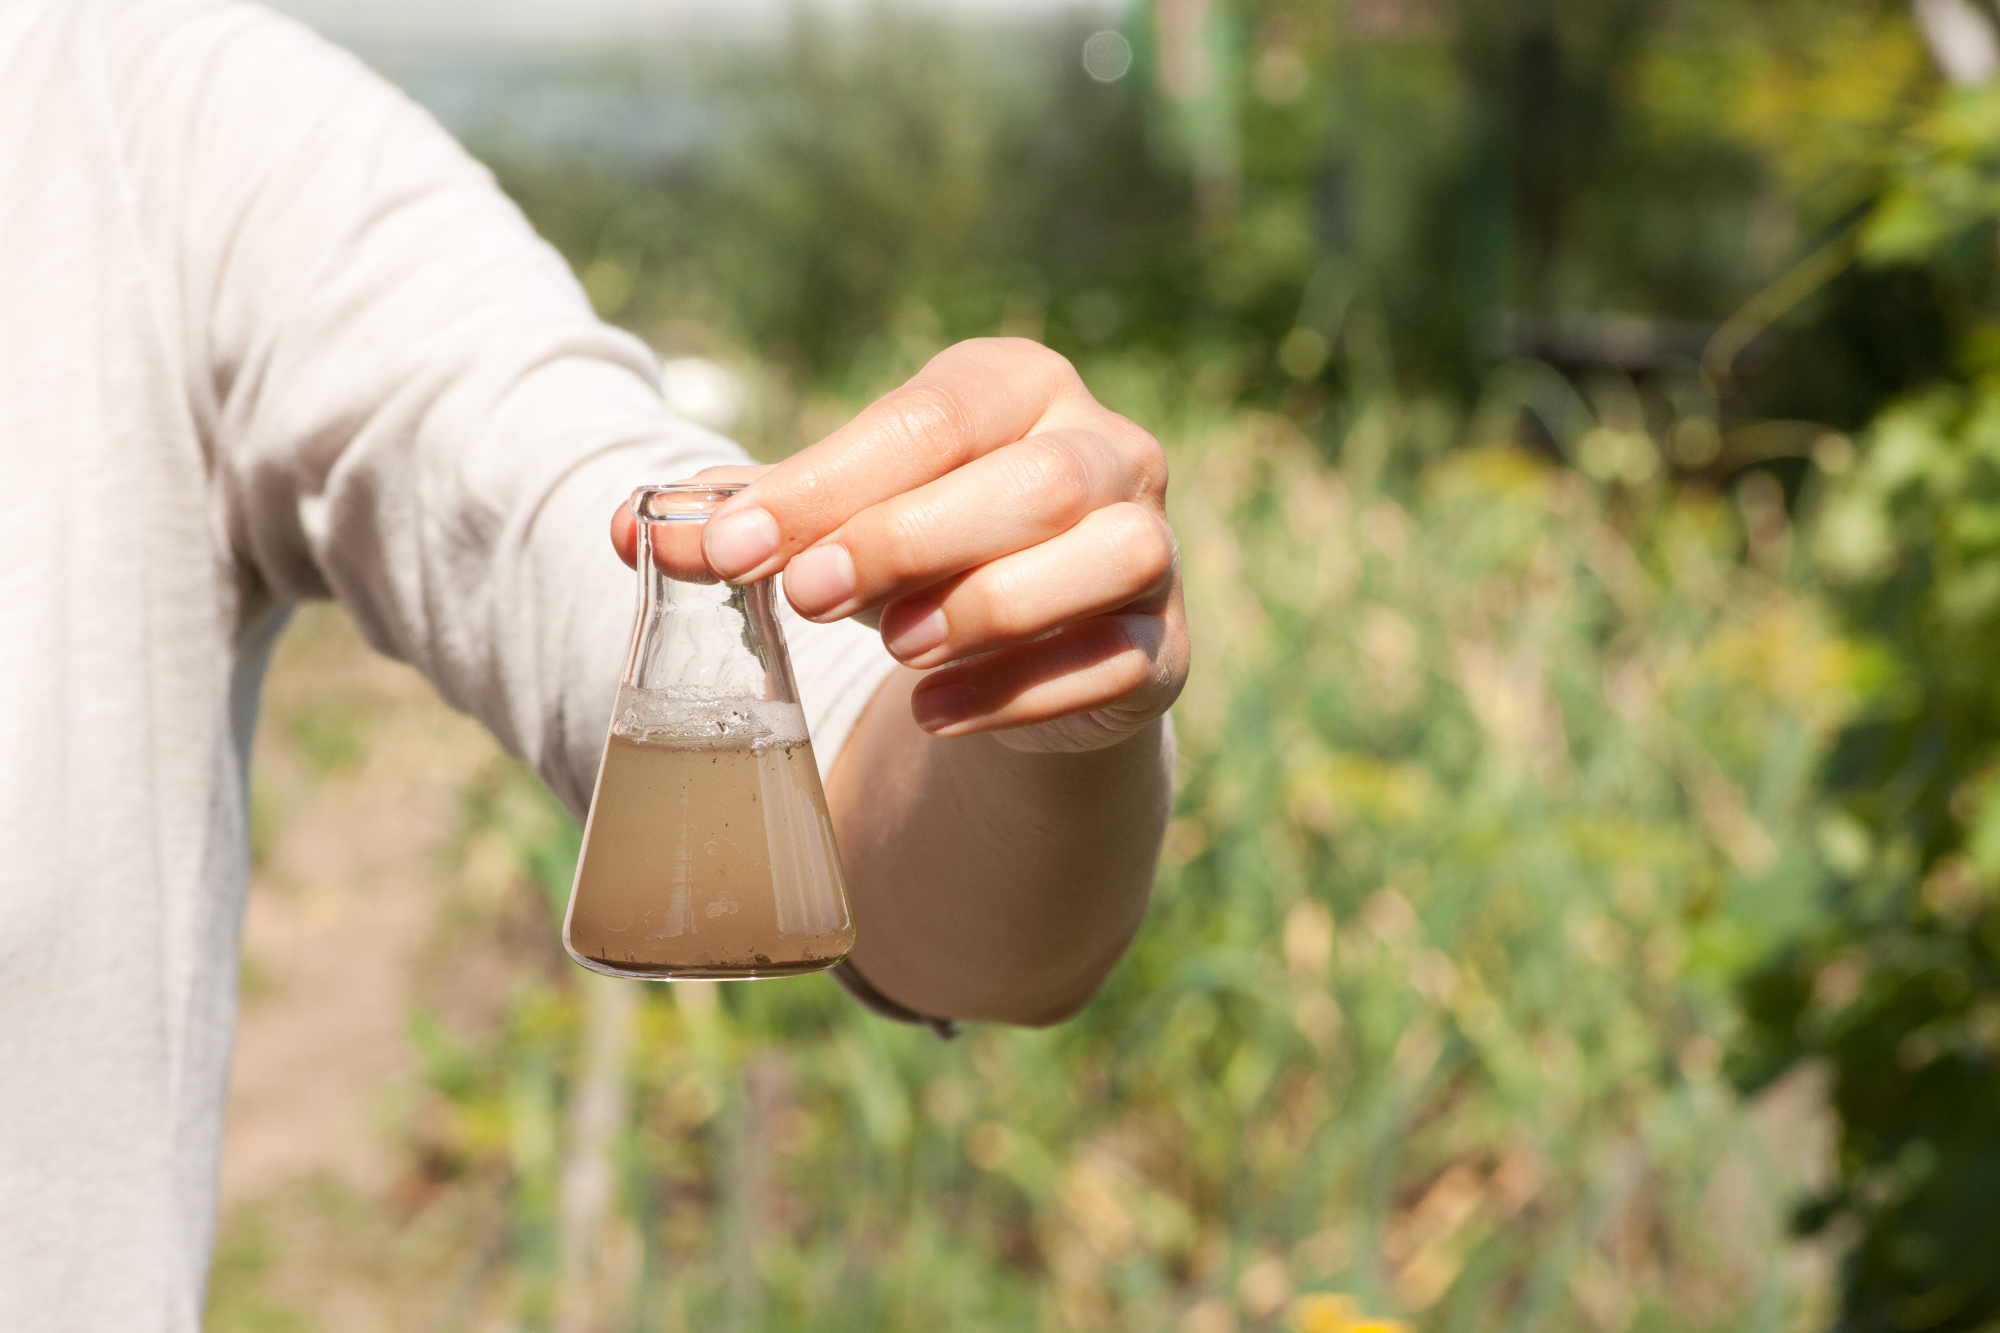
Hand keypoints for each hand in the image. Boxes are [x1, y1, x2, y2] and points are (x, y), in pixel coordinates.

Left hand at [611, 339, 1187, 752]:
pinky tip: (938, 713)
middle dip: (908, 538)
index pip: (930, 419)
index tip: (728, 548)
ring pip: (1107, 555)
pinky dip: (1024, 693)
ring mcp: (1150, 547)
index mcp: (1019, 386)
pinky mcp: (1166, 646)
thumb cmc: (921, 552)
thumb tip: (631, 527)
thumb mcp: (838, 520)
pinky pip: (1118, 661)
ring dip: (991, 606)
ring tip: (895, 650)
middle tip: (806, 596)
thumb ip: (746, 518)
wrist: (1027, 645)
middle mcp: (1107, 448)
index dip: (826, 485)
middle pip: (1030, 481)